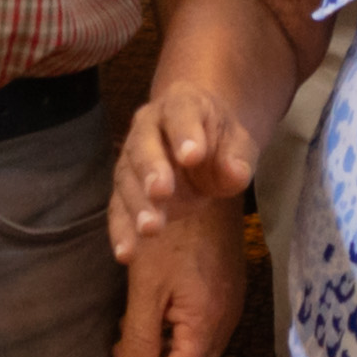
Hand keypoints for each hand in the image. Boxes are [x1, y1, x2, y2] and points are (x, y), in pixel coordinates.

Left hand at [110, 182, 250, 356]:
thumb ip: (139, 337)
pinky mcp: (224, 293)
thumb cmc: (174, 231)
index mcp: (205, 326)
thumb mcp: (146, 285)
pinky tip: (147, 320)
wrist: (210, 183)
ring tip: (124, 344)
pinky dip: (171, 341)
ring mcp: (227, 308)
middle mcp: (223, 324)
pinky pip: (200, 335)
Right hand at [113, 79, 268, 255]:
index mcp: (181, 104)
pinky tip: (126, 252)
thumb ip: (238, 157)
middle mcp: (148, 126)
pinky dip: (121, 230)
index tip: (192, 156)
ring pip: (127, 178)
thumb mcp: (238, 144)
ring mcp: (132, 157)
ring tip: (150, 228)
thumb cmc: (219, 141)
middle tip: (161, 191)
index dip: (185, 132)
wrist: (198, 148)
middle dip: (151, 169)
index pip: (181, 112)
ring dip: (137, 205)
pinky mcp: (125, 189)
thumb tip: (235, 172)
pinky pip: (118, 208)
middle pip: (144, 145)